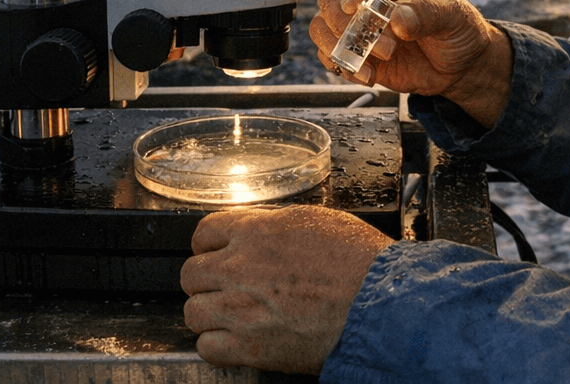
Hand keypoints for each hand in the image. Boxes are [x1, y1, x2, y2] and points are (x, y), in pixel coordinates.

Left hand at [181, 206, 392, 372]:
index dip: (209, 245)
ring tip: (230, 317)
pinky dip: (217, 346)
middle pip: (191, 273)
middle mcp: (239, 267)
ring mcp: (240, 308)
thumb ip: (275, 227)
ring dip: (209, 314)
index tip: (216, 254)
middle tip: (225, 288)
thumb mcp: (314, 221)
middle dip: (206, 281)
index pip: (204, 232)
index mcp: (256, 231)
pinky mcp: (250, 347)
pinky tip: (234, 341)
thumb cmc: (360, 261)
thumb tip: (261, 232)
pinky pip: (208, 348)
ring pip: (193, 312)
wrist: (378, 303)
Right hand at [310, 0, 512, 127]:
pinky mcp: (356, 51)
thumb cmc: (459, 28)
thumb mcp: (453, 15)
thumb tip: (398, 20)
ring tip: (374, 63)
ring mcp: (359, 23)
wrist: (461, 66)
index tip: (354, 4)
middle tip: (379, 42)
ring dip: (342, 46)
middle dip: (345, 21)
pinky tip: (368, 76)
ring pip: (323, 25)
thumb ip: (426, 14)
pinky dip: (344, 66)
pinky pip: (331, 55)